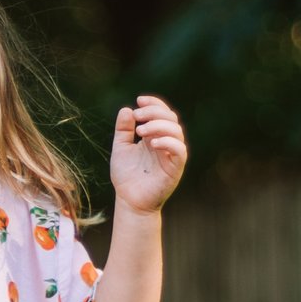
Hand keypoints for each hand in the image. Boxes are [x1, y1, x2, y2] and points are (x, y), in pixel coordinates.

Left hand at [112, 96, 189, 215]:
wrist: (129, 200)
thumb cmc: (126, 176)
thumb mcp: (120, 148)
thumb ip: (122, 130)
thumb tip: (126, 109)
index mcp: (154, 135)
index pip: (162, 113)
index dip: (153, 103)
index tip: (139, 101)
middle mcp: (166, 142)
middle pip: (171, 118)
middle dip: (154, 112)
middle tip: (137, 116)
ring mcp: (172, 154)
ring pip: (176, 131)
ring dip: (159, 126)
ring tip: (140, 131)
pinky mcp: (176, 167)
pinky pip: (180, 150)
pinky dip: (168, 142)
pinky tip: (151, 143)